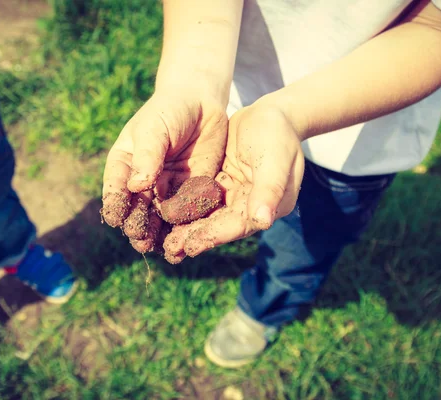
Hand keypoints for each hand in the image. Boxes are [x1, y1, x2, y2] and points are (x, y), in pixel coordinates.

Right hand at [101, 87, 227, 252]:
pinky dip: (185, 227)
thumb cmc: (169, 111)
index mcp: (125, 166)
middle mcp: (143, 183)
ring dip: (159, 234)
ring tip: (158, 248)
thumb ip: (147, 156)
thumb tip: (136, 186)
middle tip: (139, 239)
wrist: (202, 104)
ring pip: (160, 217)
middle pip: (138, 210)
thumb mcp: (154, 129)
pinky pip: (187, 212)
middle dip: (137, 225)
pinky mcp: (191, 192)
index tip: (117, 218)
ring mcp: (167, 189)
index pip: (117, 189)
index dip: (116, 205)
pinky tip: (184, 240)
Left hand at [162, 100, 304, 262]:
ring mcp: (237, 195)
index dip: (214, 236)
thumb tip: (262, 222)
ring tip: (163, 240)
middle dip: (195, 237)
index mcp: (270, 207)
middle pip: (220, 225)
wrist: (273, 112)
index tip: (190, 247)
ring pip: (209, 214)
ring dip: (187, 226)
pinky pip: (202, 197)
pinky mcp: (223, 183)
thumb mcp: (275, 160)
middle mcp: (253, 206)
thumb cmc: (278, 133)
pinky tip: (164, 211)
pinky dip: (186, 206)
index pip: (238, 225)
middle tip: (169, 250)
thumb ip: (269, 189)